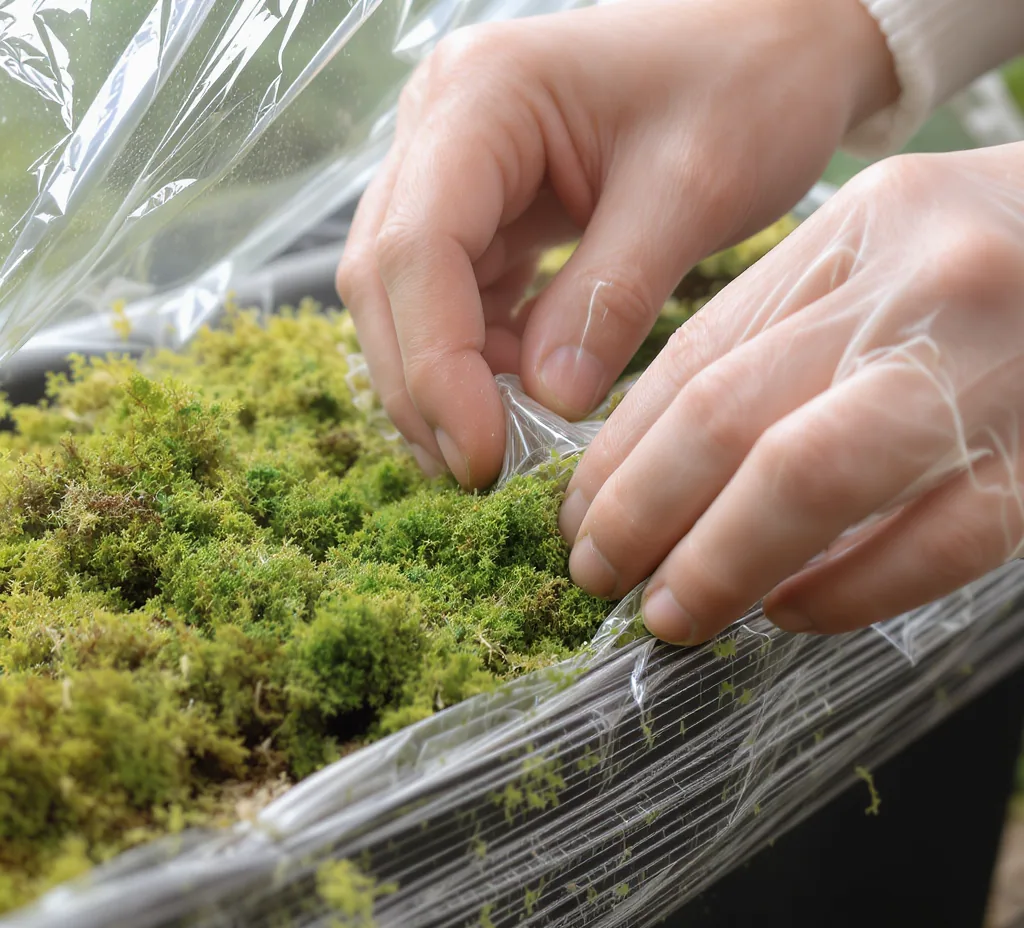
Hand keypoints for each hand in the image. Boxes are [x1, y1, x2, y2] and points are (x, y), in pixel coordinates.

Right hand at [337, 0, 897, 487]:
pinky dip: (475, 362)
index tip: (482, 455)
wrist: (769, 45)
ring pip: (405, 298)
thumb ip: (614, 297)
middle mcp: (441, 127)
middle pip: (386, 280)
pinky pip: (452, 299)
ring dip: (442, 382)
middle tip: (480, 474)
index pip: (416, 248)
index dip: (435, 365)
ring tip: (500, 448)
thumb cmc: (747, 86)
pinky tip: (517, 400)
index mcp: (482, 96)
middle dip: (424, 387)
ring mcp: (452, 168)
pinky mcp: (481, 210)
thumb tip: (547, 404)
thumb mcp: (695, 190)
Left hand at [560, 144, 1023, 642]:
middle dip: (641, 514)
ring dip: (720, 563)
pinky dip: (847, 592)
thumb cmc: (995, 264)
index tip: (577, 519)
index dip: (620, 454)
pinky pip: (937, 542)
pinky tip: (789, 613)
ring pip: (813, 480)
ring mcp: (997, 369)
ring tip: (670, 615)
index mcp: (857, 231)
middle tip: (598, 577)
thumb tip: (656, 464)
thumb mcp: (878, 255)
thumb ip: (776, 338)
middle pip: (732, 417)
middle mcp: (920, 287)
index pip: (697, 358)